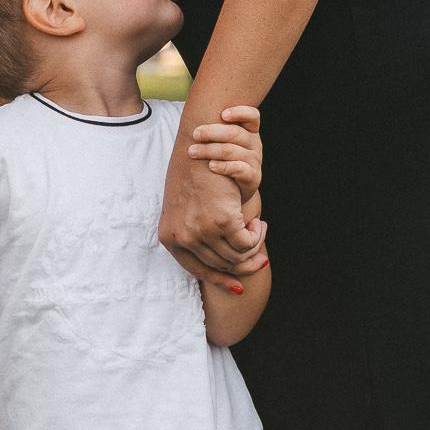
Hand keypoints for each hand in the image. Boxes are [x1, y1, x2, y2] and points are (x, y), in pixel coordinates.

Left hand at [159, 107, 268, 292]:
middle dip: (243, 266)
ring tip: (258, 232)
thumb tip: (210, 253)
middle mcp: (183, 239)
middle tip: (259, 257)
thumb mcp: (184, 206)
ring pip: (235, 257)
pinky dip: (255, 236)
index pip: (197, 270)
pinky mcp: (222, 220)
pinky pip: (247, 242)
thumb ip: (192, 229)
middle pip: (220, 266)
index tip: (238, 285)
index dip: (220, 279)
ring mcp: (201, 231)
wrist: (196, 144)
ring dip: (252, 249)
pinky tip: (258, 224)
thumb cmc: (191, 172)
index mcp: (169, 238)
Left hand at [188, 105, 262, 206]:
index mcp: (250, 131)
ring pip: (232, 151)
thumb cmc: (225, 159)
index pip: (252, 116)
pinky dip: (223, 166)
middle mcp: (255, 144)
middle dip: (212, 132)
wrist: (235, 190)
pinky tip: (211, 166)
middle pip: (236, 133)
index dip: (240, 112)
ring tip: (192, 152)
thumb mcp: (225, 142)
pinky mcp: (253, 177)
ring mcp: (255, 161)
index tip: (222, 115)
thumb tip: (192, 114)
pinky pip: (238, 169)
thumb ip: (217, 129)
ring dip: (209, 150)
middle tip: (195, 134)